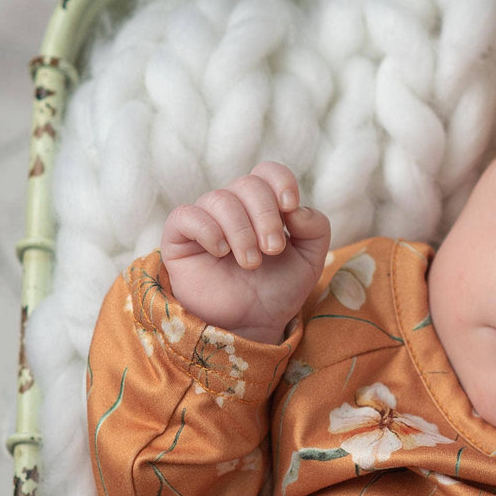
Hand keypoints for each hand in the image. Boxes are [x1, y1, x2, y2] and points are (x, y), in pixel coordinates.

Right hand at [160, 162, 329, 342]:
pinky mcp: (179, 238)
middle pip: (247, 184)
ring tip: (251, 263)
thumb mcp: (310, 259)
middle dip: (266, 216)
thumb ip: (316, 228)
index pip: (267, 172)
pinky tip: (220, 251)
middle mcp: (233, 206)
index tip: (290, 207)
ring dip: (241, 231)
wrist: (253, 324)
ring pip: (220, 199)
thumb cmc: (278, 289)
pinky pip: (185, 215)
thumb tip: (296, 209)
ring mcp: (205, 220)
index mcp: (263, 205)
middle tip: (273, 251)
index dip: (280, 181)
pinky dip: (207, 229)